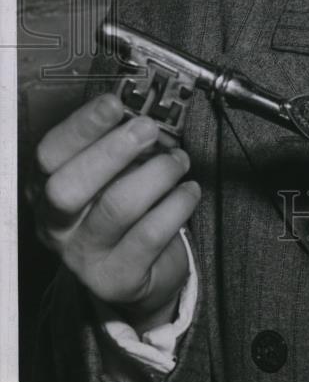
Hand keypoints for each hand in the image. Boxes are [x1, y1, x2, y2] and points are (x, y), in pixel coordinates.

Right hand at [29, 93, 200, 334]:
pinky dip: (177, 204)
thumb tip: (140, 111)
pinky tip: (189, 191)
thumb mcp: (112, 173)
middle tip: (148, 129)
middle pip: (67, 187)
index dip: (81, 126)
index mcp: (47, 189)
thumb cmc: (125, 207)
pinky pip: (150, 233)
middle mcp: (56, 225)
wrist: (140, 274)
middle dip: (112, 151)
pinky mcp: (117, 279)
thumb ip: (118, 144)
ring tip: (178, 161)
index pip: (48, 155)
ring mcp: (84, 256)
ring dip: (157, 173)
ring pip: (117, 207)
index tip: (114, 102)